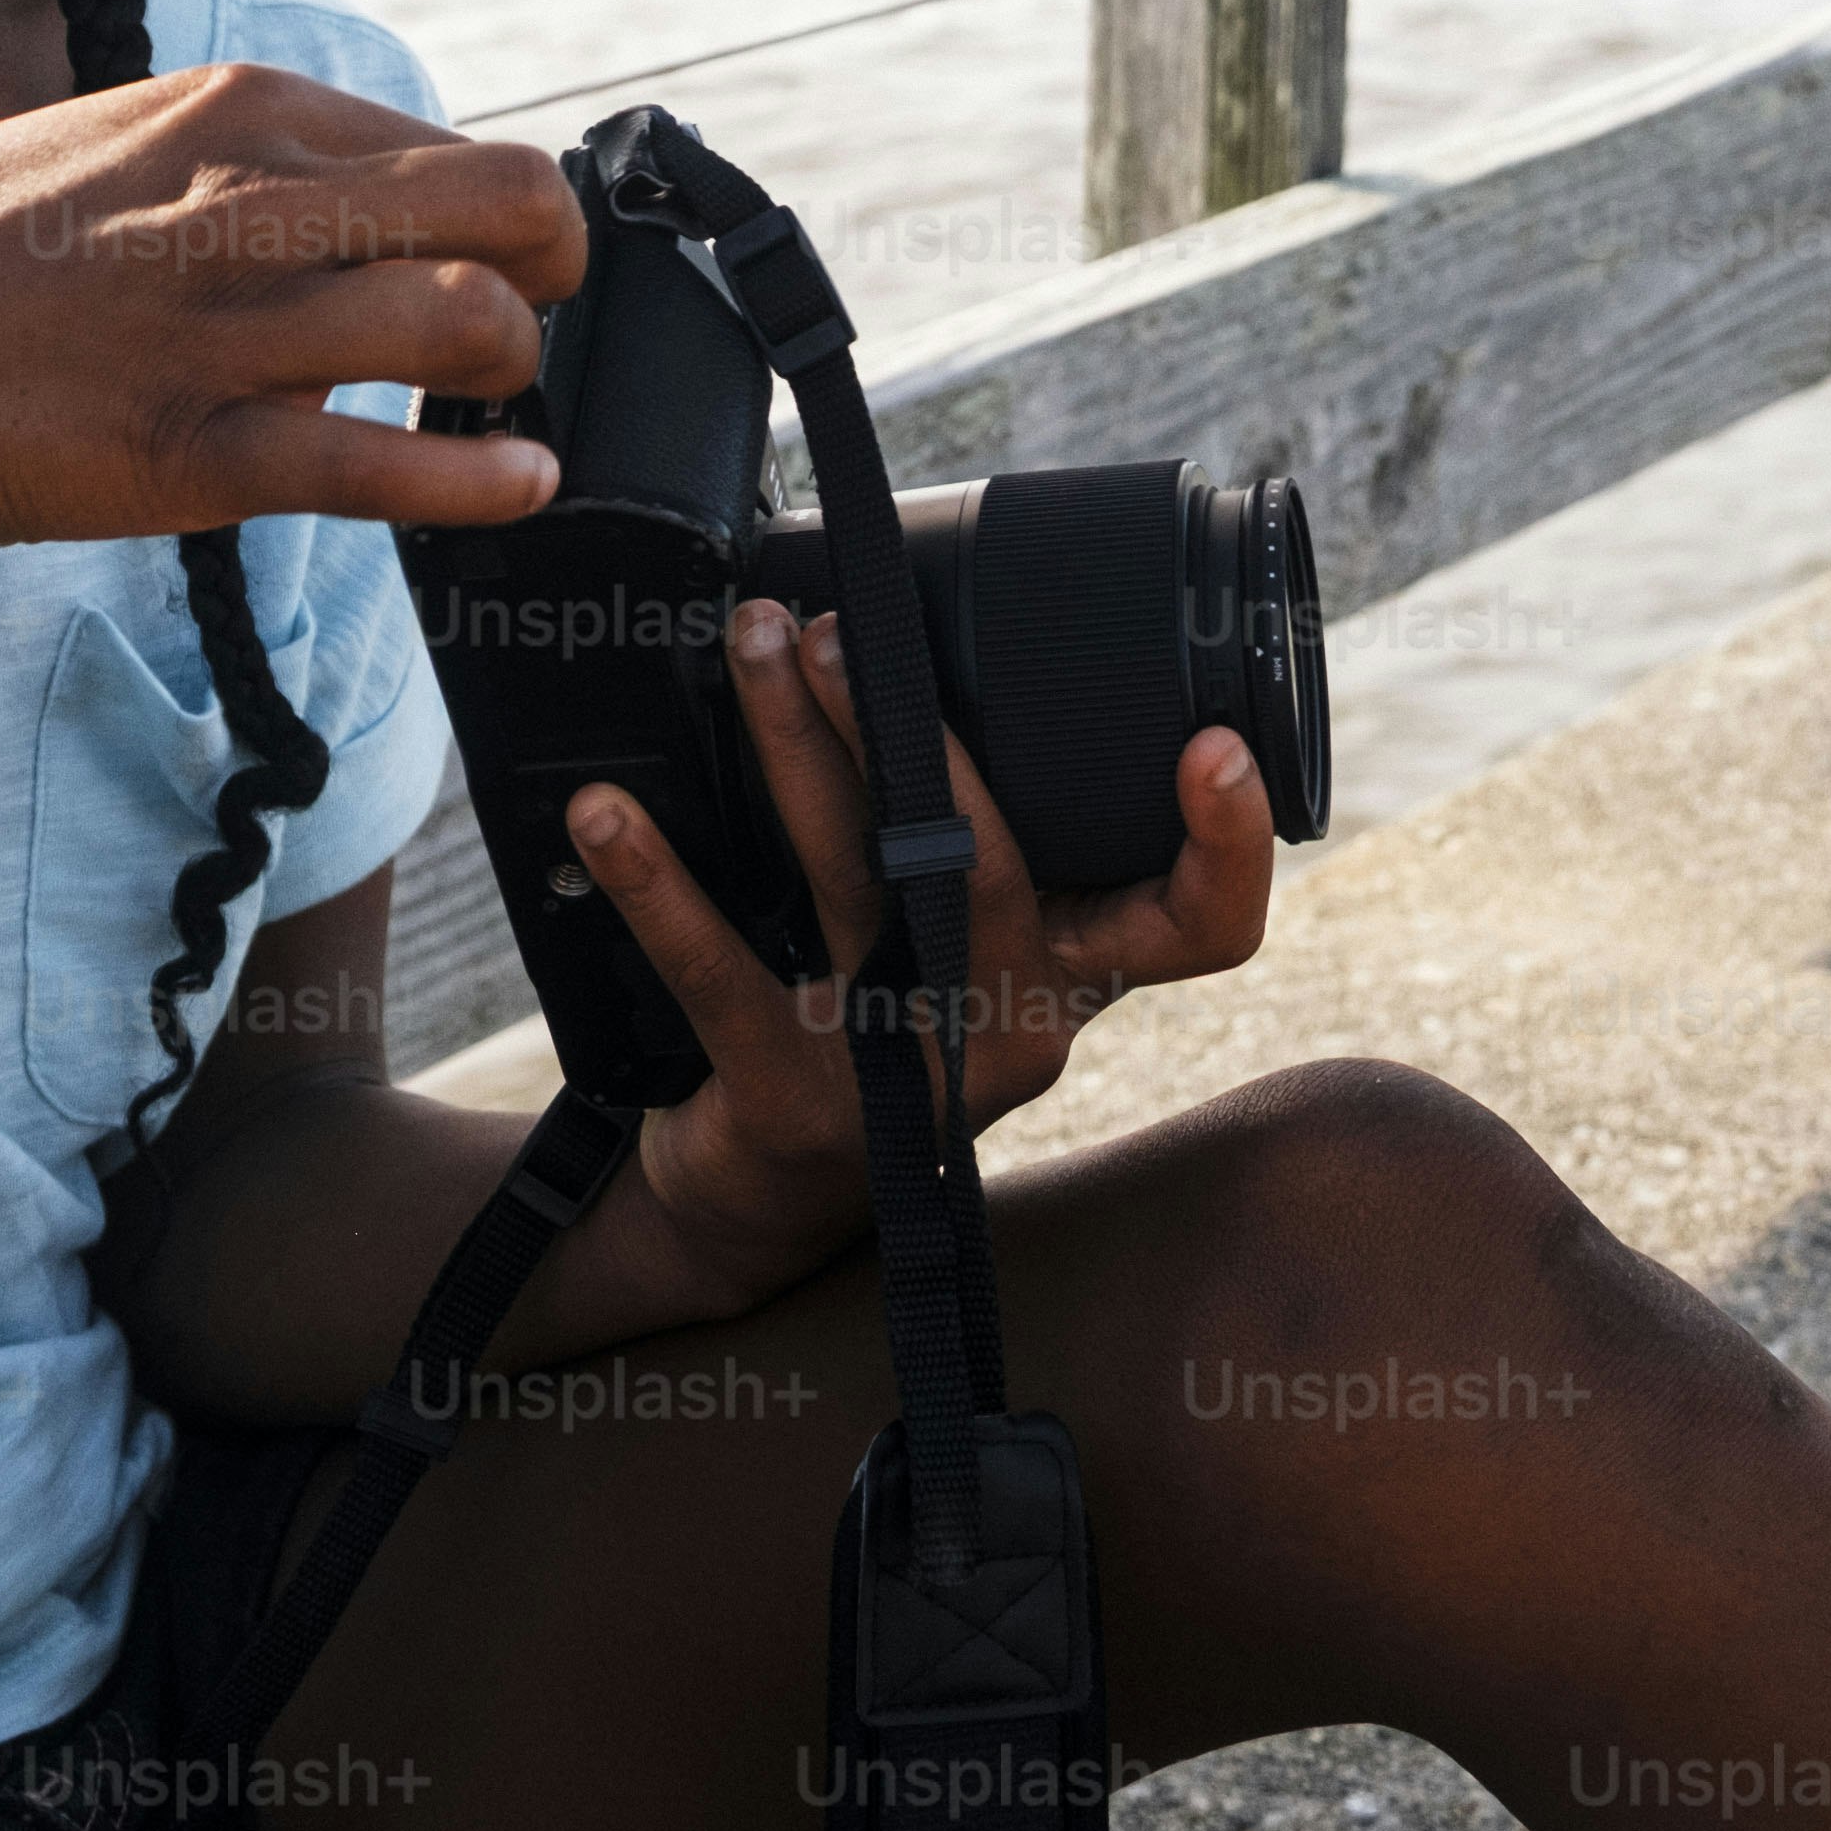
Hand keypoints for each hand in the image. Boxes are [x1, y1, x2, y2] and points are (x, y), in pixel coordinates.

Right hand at [0, 62, 588, 589]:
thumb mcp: (117, 144)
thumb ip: (243, 160)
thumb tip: (356, 197)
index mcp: (238, 111)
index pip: (457, 147)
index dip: (503, 222)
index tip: (491, 272)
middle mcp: (252, 201)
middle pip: (510, 206)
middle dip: (552, 275)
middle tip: (525, 328)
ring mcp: (229, 327)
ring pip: (470, 321)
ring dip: (512, 375)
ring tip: (489, 407)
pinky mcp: (200, 451)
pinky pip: (386, 466)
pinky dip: (482, 482)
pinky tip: (518, 487)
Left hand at [566, 585, 1281, 1306]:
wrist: (761, 1206)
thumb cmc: (876, 1027)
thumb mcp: (957, 946)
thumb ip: (974, 834)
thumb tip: (917, 636)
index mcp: (1071, 974)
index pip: (1199, 930)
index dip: (1226, 847)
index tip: (1212, 744)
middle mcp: (1011, 1027)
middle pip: (992, 865)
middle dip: (915, 729)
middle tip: (843, 624)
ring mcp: (908, 1075)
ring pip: (860, 882)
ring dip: (797, 745)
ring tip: (758, 644)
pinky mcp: (795, 1100)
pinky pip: (720, 970)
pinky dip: (655, 881)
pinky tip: (604, 814)